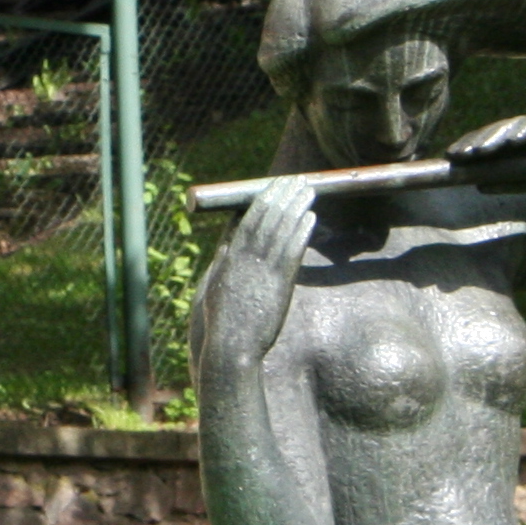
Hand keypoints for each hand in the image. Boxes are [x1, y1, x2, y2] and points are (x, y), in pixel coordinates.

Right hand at [205, 176, 315, 364]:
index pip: (249, 218)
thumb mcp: (214, 285)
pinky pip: (294, 250)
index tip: (274, 185)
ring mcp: (265, 268)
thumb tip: (226, 246)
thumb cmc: (221, 321)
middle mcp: (248, 257)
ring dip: (297, 207)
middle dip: (284, 196)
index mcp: (231, 256)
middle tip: (296, 180)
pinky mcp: (280, 282)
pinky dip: (302, 231)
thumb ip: (221, 263)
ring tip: (308, 191)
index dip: (264, 199)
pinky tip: (311, 217)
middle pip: (269, 217)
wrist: (232, 344)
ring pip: (283, 229)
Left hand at [446, 111, 525, 195]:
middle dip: (472, 144)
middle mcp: (519, 132)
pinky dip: (522, 131)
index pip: (485, 146)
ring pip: (508, 128)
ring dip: (492, 138)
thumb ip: (509, 183)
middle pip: (490, 134)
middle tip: (455, 155)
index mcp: (513, 146)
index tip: (450, 162)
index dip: (467, 151)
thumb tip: (478, 187)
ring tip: (478, 151)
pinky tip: (511, 140)